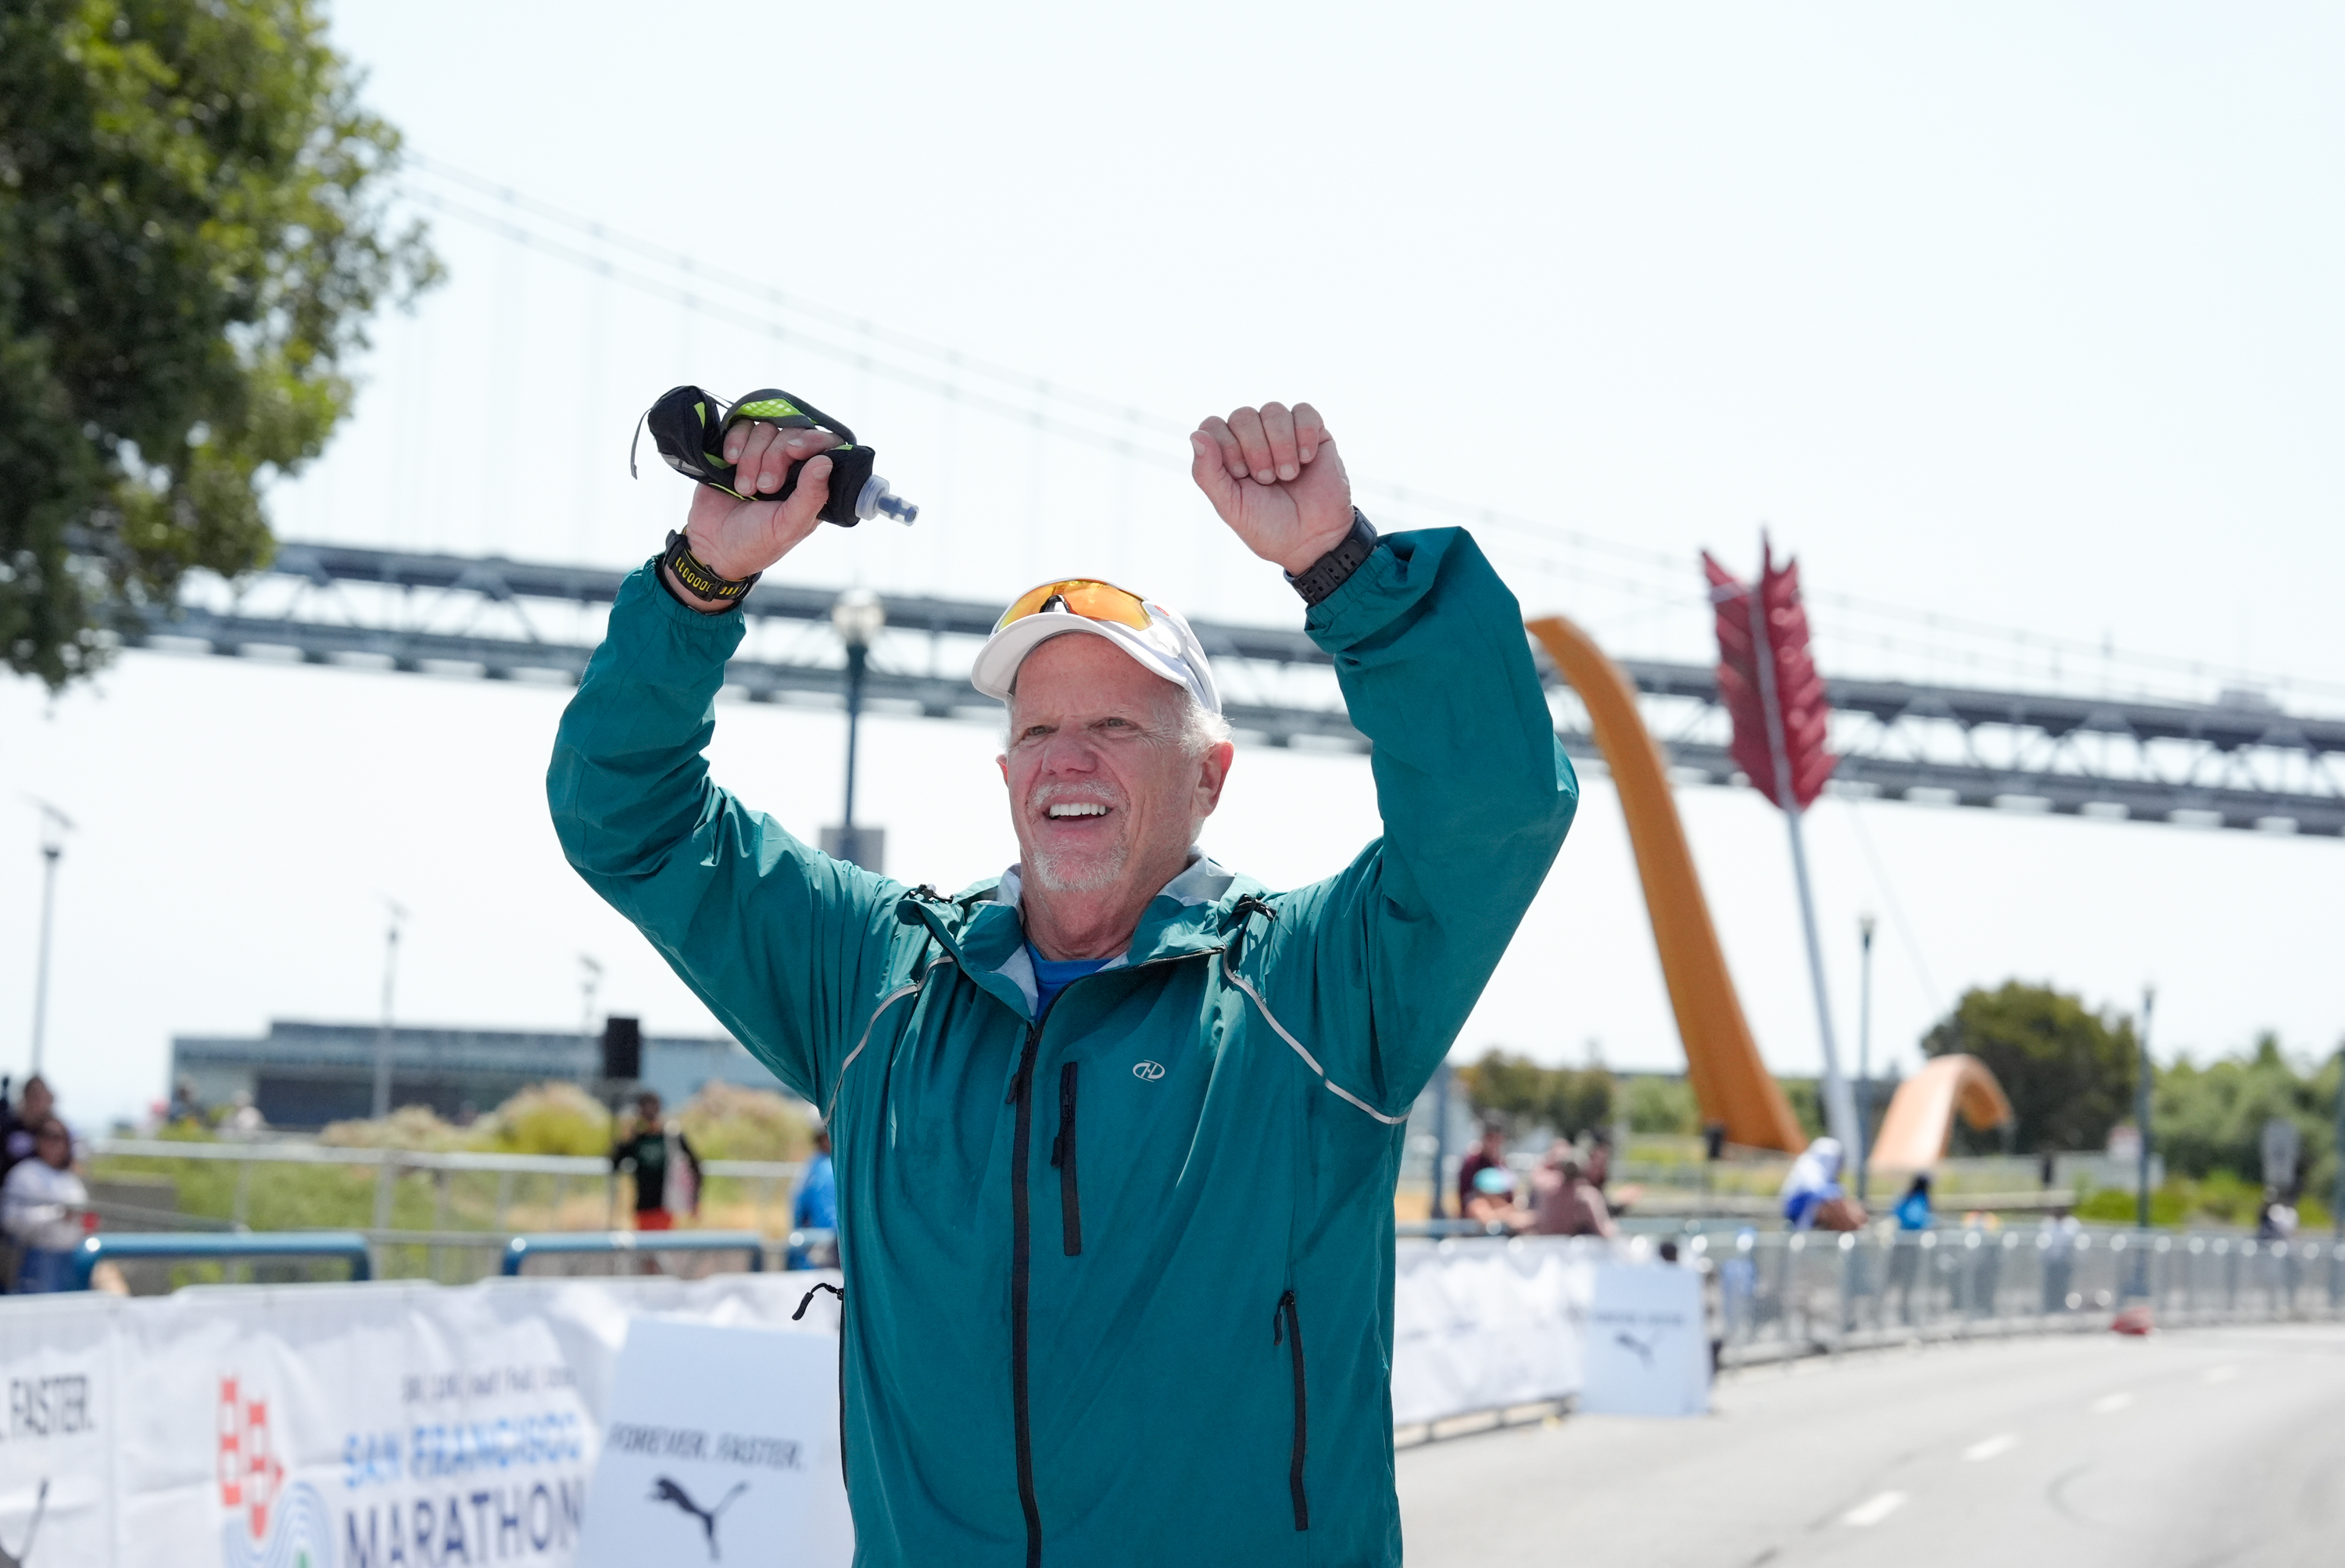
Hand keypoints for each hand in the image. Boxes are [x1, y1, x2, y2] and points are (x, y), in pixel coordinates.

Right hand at [678, 422, 844, 581]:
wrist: (712, 546)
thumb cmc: (756, 543)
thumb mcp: (787, 526)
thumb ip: (811, 496)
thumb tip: (826, 462)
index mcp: (811, 483)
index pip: (827, 445)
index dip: (814, 441)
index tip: (795, 451)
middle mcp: (791, 464)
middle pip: (792, 433)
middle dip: (775, 457)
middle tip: (764, 488)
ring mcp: (763, 454)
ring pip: (766, 429)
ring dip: (752, 458)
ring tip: (744, 489)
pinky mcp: (738, 448)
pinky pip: (742, 425)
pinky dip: (735, 441)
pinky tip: (729, 462)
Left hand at [1189, 402, 1354, 574]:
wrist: (1313, 540)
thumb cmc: (1268, 526)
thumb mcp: (1231, 506)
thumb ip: (1207, 473)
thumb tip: (1196, 435)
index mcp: (1227, 454)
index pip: (1213, 425)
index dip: (1225, 446)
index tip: (1240, 475)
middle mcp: (1253, 438)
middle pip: (1242, 415)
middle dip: (1254, 449)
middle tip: (1267, 480)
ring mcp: (1283, 433)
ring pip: (1273, 410)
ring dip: (1281, 444)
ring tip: (1288, 475)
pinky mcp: (1314, 433)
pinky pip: (1304, 411)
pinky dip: (1304, 434)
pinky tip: (1306, 459)